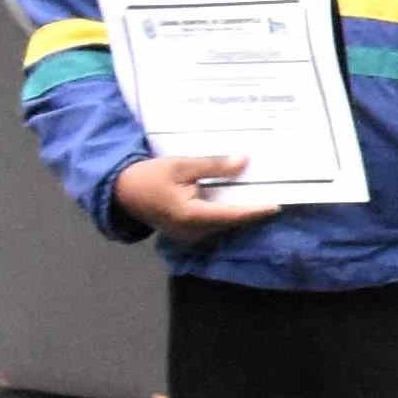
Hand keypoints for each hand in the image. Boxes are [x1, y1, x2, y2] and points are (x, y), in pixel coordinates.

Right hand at [114, 151, 282, 235]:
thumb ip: (213, 166)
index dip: (254, 211)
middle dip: (250, 210)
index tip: (276, 205)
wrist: (120, 190)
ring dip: (239, 212)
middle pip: (228, 222)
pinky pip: (212, 223)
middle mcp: (191, 231)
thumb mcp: (181, 165)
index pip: (230, 215)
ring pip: (221, 224)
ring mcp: (187, 235)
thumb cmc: (149, 176)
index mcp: (190, 216)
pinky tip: (238, 199)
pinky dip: (225, 212)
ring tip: (261, 196)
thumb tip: (243, 162)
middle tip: (275, 194)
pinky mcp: (185, 232)